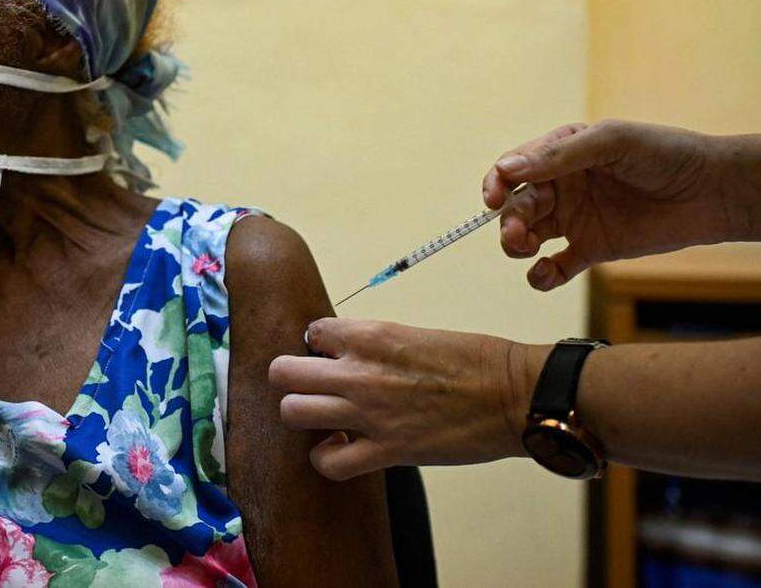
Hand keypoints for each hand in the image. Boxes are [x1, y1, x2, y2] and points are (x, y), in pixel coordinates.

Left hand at [268, 318, 547, 479]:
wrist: (515, 395)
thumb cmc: (475, 361)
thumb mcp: (414, 334)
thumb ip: (374, 344)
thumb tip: (348, 356)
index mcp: (370, 334)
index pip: (310, 333)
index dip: (318, 347)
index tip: (332, 358)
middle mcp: (360, 371)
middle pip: (281, 372)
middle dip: (291, 379)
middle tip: (313, 387)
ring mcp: (369, 413)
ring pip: (292, 412)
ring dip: (303, 415)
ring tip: (324, 417)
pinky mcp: (387, 451)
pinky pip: (328, 462)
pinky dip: (326, 458)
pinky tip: (341, 447)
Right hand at [483, 120, 759, 289]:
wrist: (711, 192)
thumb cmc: (665, 154)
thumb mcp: (610, 142)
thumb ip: (558, 155)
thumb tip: (506, 168)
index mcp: (560, 155)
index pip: (513, 169)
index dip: (496, 183)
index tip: (492, 200)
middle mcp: (561, 187)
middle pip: (516, 206)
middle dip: (508, 221)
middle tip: (516, 235)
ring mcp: (574, 219)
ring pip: (527, 236)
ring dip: (516, 245)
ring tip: (527, 250)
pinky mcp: (591, 250)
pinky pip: (554, 268)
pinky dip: (542, 276)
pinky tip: (545, 275)